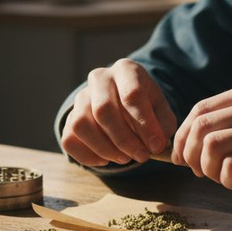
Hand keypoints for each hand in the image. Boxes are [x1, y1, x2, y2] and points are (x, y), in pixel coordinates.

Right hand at [61, 59, 176, 166]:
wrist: (121, 100)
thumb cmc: (144, 104)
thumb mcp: (160, 108)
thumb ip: (163, 125)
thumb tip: (157, 145)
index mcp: (126, 70)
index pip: (131, 95)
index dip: (145, 124)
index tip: (156, 146)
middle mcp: (99, 78)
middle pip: (103, 110)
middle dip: (124, 139)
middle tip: (141, 157)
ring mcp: (80, 97)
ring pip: (81, 125)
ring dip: (104, 148)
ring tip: (125, 159)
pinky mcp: (69, 117)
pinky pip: (69, 139)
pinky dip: (87, 156)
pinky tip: (105, 160)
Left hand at [171, 79, 231, 196]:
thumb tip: (198, 140)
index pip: (200, 109)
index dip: (183, 137)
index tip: (184, 157)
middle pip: (200, 128)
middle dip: (191, 155)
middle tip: (201, 172)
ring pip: (211, 147)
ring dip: (208, 170)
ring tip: (224, 178)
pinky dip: (227, 181)